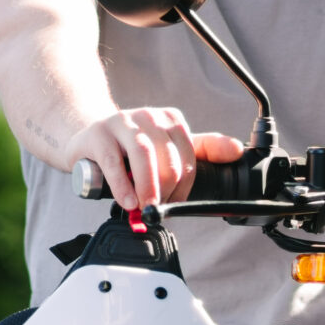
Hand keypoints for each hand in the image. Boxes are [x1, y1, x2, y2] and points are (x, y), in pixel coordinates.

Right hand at [67, 110, 244, 209]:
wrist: (87, 138)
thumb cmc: (131, 149)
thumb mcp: (169, 148)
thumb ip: (204, 150)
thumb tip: (237, 150)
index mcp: (170, 119)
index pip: (188, 157)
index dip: (185, 186)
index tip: (175, 203)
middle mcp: (148, 116)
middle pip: (168, 156)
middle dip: (168, 188)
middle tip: (158, 209)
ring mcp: (121, 122)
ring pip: (143, 153)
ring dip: (149, 186)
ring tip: (146, 207)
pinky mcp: (98, 134)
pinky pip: (113, 161)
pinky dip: (122, 184)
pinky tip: (127, 201)